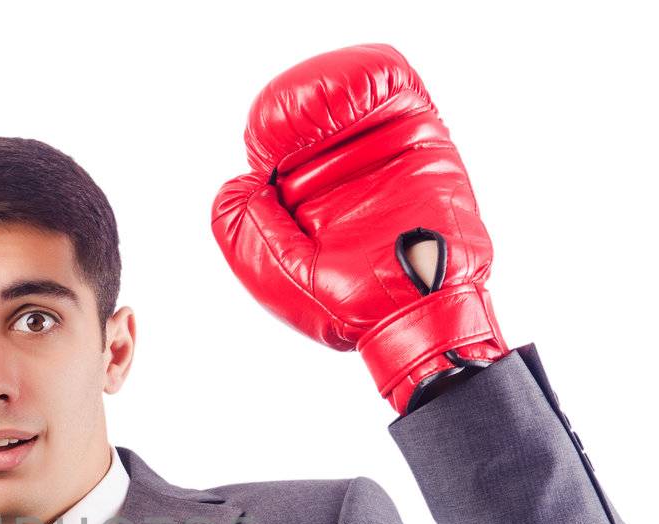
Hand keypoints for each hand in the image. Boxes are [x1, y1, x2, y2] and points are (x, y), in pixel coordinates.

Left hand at [211, 43, 510, 415]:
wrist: (415, 313)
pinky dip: (377, 76)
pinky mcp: (421, 142)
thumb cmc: (350, 305)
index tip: (270, 151)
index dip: (265, 132)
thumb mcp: (276, 272)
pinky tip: (364, 96)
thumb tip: (238, 183)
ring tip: (330, 113)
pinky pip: (399, 89)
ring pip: (351, 90)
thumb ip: (243, 229)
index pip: (272, 143)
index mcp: (300, 199)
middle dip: (297, 105)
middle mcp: (339, 171)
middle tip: (297, 128)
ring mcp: (380, 152)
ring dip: (333, 85)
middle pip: (311, 109)